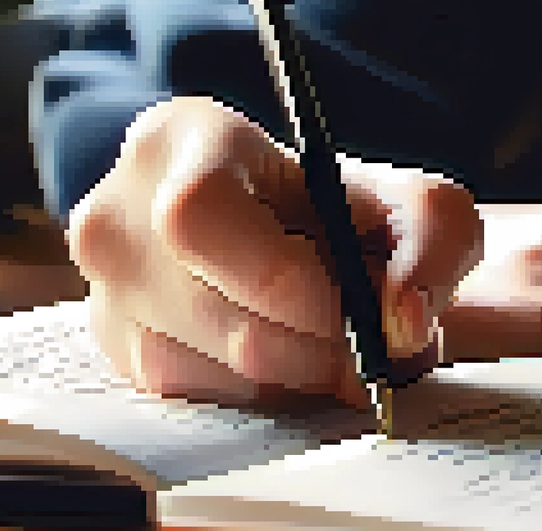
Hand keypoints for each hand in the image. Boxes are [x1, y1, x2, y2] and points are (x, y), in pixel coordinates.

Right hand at [67, 96, 483, 411]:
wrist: (296, 237)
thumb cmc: (345, 211)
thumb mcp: (413, 202)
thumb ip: (436, 240)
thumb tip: (399, 320)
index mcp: (179, 142)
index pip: (202, 220)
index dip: (294, 287)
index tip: (363, 313)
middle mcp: (118, 214)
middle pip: (221, 317)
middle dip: (318, 350)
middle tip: (375, 348)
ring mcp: (105, 289)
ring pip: (210, 374)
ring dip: (296, 379)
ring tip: (336, 342)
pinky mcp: (115, 351)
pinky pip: (196, 401)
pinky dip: (261, 394)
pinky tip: (288, 355)